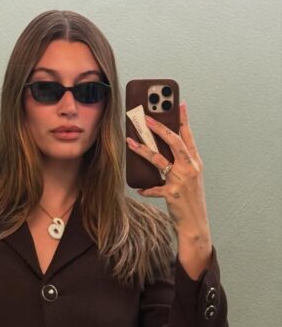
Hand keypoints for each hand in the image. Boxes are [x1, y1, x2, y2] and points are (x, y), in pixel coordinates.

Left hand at [126, 101, 209, 236]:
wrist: (195, 223)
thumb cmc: (190, 200)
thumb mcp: (189, 180)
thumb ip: (178, 166)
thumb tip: (159, 155)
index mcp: (195, 163)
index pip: (188, 136)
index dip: (184, 119)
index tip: (179, 103)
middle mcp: (190, 168)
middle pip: (174, 142)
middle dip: (159, 127)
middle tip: (145, 117)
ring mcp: (181, 180)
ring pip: (158, 160)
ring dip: (142, 150)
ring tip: (130, 142)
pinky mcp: (171, 193)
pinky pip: (153, 188)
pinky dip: (146, 189)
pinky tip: (139, 189)